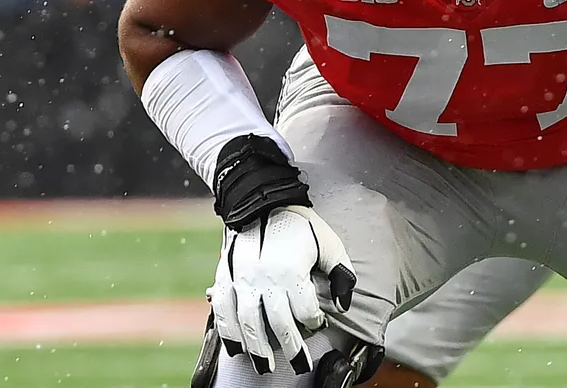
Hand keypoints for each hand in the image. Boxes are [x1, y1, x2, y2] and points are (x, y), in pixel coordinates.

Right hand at [208, 205, 356, 374]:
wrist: (262, 200)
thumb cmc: (300, 224)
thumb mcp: (329, 242)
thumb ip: (340, 272)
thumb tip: (343, 302)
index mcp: (291, 271)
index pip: (304, 310)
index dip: (314, 322)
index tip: (318, 325)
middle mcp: (264, 278)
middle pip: (277, 324)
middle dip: (290, 348)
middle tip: (299, 364)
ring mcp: (241, 280)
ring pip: (247, 323)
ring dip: (257, 349)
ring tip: (266, 366)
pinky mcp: (224, 277)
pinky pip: (223, 311)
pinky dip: (228, 332)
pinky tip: (236, 347)